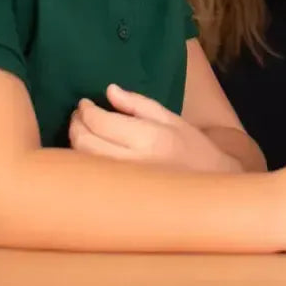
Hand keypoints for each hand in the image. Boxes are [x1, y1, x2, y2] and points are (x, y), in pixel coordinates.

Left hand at [69, 84, 241, 173]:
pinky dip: (83, 159)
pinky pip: (92, 174)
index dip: (87, 110)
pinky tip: (87, 149)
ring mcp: (124, 182)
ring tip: (80, 129)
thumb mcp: (170, 117)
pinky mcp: (120, 194)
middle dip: (76, 125)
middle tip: (78, 114)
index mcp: (148, 138)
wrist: (209, 182)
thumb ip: (138, 104)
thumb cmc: (191, 146)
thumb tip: (110, 91)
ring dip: (76, 142)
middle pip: (87, 143)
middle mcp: (132, 162)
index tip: (84, 102)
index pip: (102, 122)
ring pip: (84, 161)